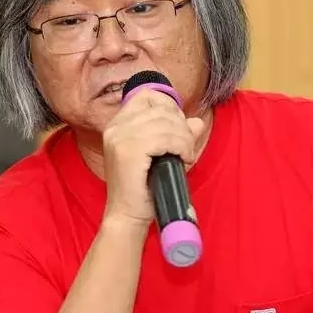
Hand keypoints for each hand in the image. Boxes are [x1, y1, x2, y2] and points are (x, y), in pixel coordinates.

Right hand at [102, 88, 204, 225]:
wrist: (127, 216)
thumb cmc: (143, 188)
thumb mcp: (162, 155)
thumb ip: (177, 135)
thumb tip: (197, 122)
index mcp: (118, 124)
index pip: (147, 96)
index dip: (169, 107)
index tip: (178, 128)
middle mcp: (116, 127)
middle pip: (161, 109)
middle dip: (181, 127)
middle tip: (186, 148)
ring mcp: (120, 137)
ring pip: (166, 123)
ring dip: (184, 139)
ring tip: (185, 155)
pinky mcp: (129, 150)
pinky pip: (165, 138)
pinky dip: (181, 147)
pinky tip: (183, 159)